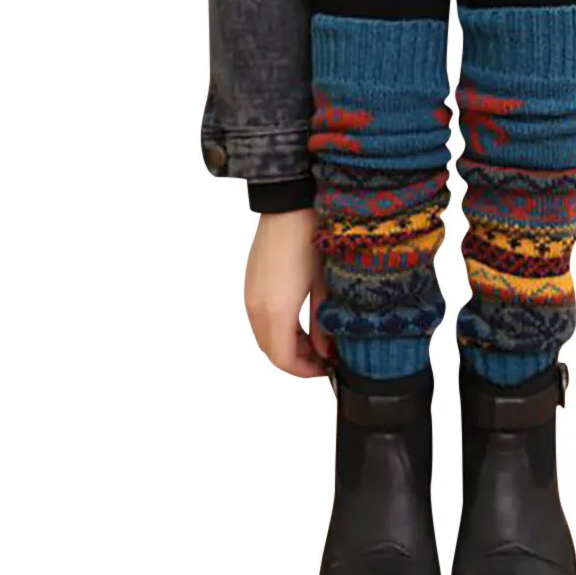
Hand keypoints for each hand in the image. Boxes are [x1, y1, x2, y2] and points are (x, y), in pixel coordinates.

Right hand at [244, 209, 332, 377]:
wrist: (289, 203)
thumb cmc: (310, 237)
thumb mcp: (325, 284)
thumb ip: (322, 322)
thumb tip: (325, 349)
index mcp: (276, 310)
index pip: (284, 359)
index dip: (305, 371)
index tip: (325, 369)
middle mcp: (256, 306)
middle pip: (271, 351)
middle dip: (297, 360)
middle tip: (323, 357)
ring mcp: (250, 294)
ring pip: (264, 335)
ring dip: (286, 344)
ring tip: (315, 339)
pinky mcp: (251, 283)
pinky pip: (259, 317)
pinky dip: (277, 327)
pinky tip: (299, 320)